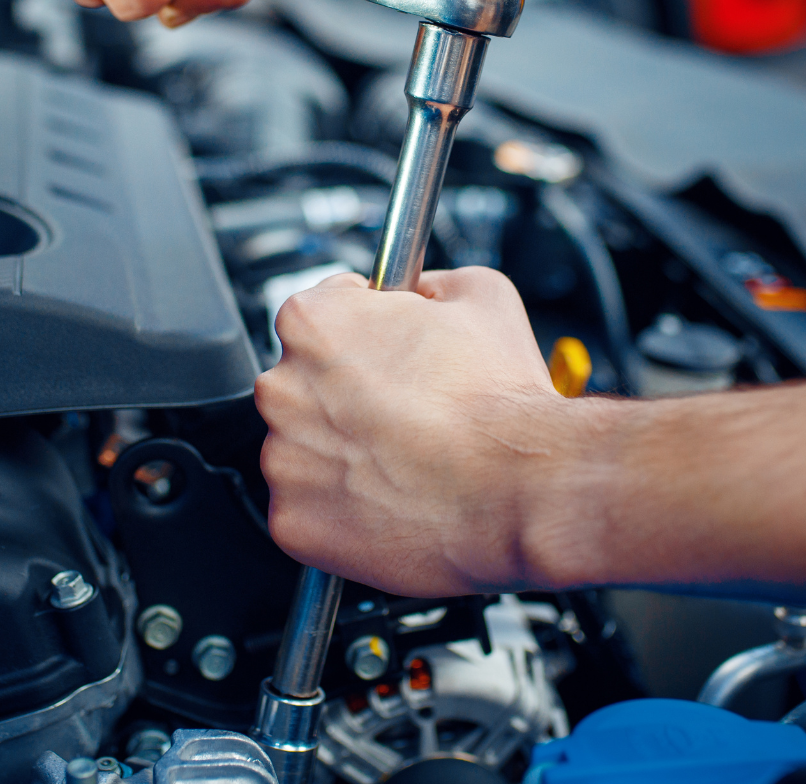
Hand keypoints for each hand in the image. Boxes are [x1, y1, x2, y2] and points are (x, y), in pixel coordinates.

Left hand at [255, 268, 607, 596]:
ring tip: (403, 460)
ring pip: (303, 452)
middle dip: (347, 398)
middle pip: (305, 386)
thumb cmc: (500, 401)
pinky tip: (389, 499)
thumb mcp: (480, 294)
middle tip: (404, 414)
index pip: (323, 316)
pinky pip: (308, 512)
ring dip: (341, 456)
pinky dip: (341, 511)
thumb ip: (429, 283)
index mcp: (312, 322)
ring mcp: (281, 460)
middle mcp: (281, 387)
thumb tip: (420, 294)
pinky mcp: (292, 522)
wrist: (523, 486)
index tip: (390, 357)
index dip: (367, 335)